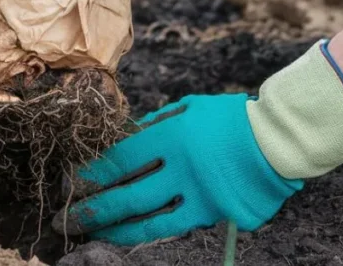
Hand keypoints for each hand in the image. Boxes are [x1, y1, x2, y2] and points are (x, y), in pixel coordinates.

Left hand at [51, 93, 302, 245]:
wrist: (278, 140)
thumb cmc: (231, 118)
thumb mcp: (190, 107)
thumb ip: (157, 124)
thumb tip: (125, 138)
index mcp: (171, 135)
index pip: (119, 159)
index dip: (91, 174)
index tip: (70, 183)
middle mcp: (180, 167)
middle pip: (126, 194)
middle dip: (91, 209)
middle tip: (64, 218)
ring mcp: (198, 194)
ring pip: (145, 219)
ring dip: (113, 228)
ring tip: (90, 233)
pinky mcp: (214, 213)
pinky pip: (173, 226)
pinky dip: (146, 233)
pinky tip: (127, 236)